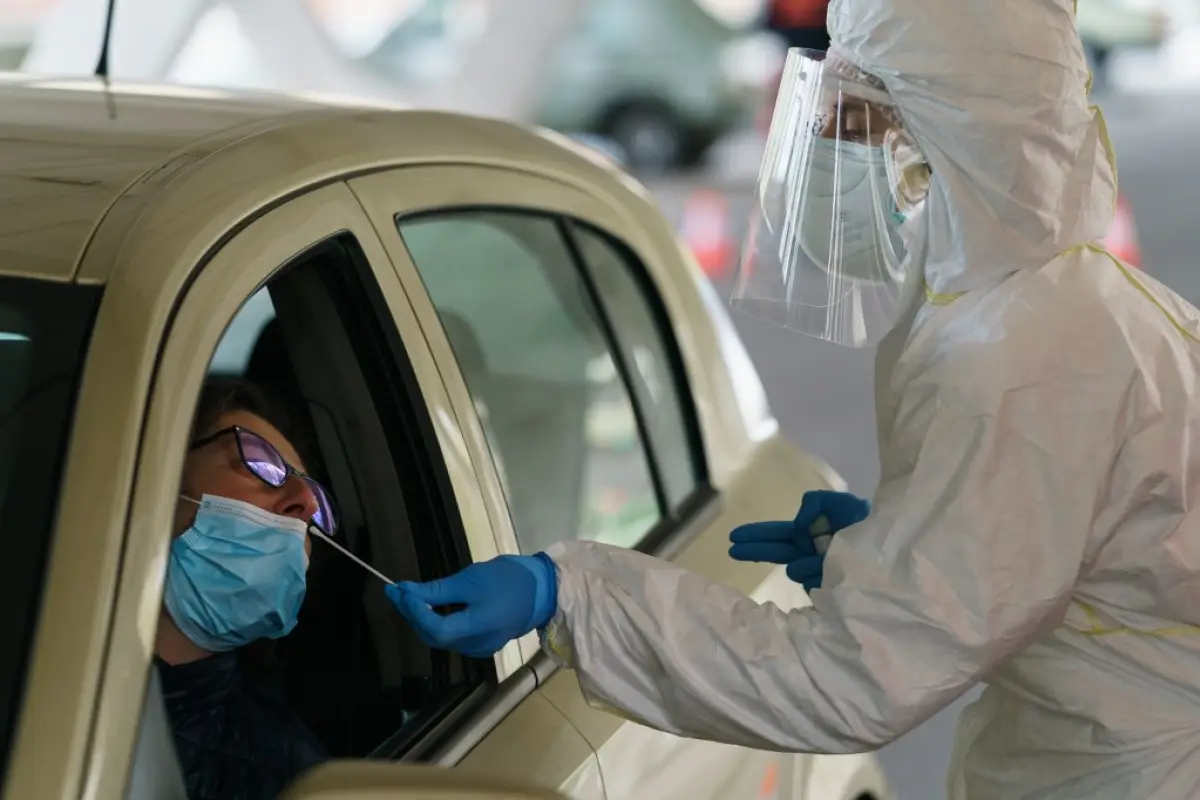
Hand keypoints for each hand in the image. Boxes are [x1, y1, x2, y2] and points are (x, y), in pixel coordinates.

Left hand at [385, 553, 557, 657]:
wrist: (544, 589)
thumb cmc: (509, 579)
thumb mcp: (472, 579)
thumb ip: (438, 590)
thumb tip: (406, 592)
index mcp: (477, 628)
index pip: (435, 628)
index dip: (413, 611)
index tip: (399, 590)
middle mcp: (476, 645)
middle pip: (435, 636)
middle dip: (413, 614)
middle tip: (398, 591)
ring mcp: (480, 647)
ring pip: (442, 637)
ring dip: (423, 618)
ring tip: (410, 597)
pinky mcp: (483, 642)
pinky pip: (454, 636)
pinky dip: (439, 622)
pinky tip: (432, 606)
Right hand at [728, 490, 869, 590]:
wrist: (892, 552)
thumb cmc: (866, 526)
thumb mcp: (842, 503)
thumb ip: (814, 503)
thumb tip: (798, 526)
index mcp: (808, 534)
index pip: (776, 535)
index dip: (755, 536)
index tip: (733, 538)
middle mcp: (808, 554)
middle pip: (775, 553)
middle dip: (755, 551)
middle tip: (732, 550)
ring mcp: (816, 574)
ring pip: (796, 571)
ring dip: (805, 565)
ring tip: (824, 560)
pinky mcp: (826, 591)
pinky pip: (812, 585)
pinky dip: (819, 577)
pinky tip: (832, 574)